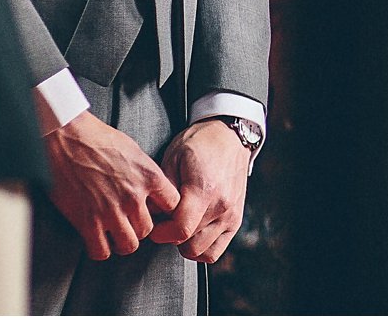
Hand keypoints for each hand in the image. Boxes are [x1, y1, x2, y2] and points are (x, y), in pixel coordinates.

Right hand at [44, 110, 181, 260]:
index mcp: (149, 177)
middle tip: (128, 223)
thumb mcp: (134, 151)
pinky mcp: (87, 222)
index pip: (172, 206)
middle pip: (148, 230)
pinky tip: (96, 238)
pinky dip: (100, 249)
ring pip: (129, 245)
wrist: (66, 138)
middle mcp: (133, 197)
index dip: (162, 210)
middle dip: (138, 228)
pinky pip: (101, 251)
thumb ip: (146, 174)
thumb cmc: (97, 139)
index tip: (152, 211)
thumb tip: (152, 191)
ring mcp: (111, 212)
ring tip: (114, 234)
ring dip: (122, 242)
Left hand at [149, 119, 251, 262]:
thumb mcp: (173, 158)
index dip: (160, 233)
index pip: (180, 230)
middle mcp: (222, 206)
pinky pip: (214, 252)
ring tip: (179, 225)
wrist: (229, 136)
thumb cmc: (199, 144)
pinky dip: (201, 249)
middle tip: (165, 222)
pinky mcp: (236, 221)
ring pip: (200, 251)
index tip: (153, 226)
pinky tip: (192, 233)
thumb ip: (163, 191)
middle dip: (170, 238)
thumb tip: (151, 216)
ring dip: (185, 244)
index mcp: (204, 190)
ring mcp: (231, 215)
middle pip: (189, 244)